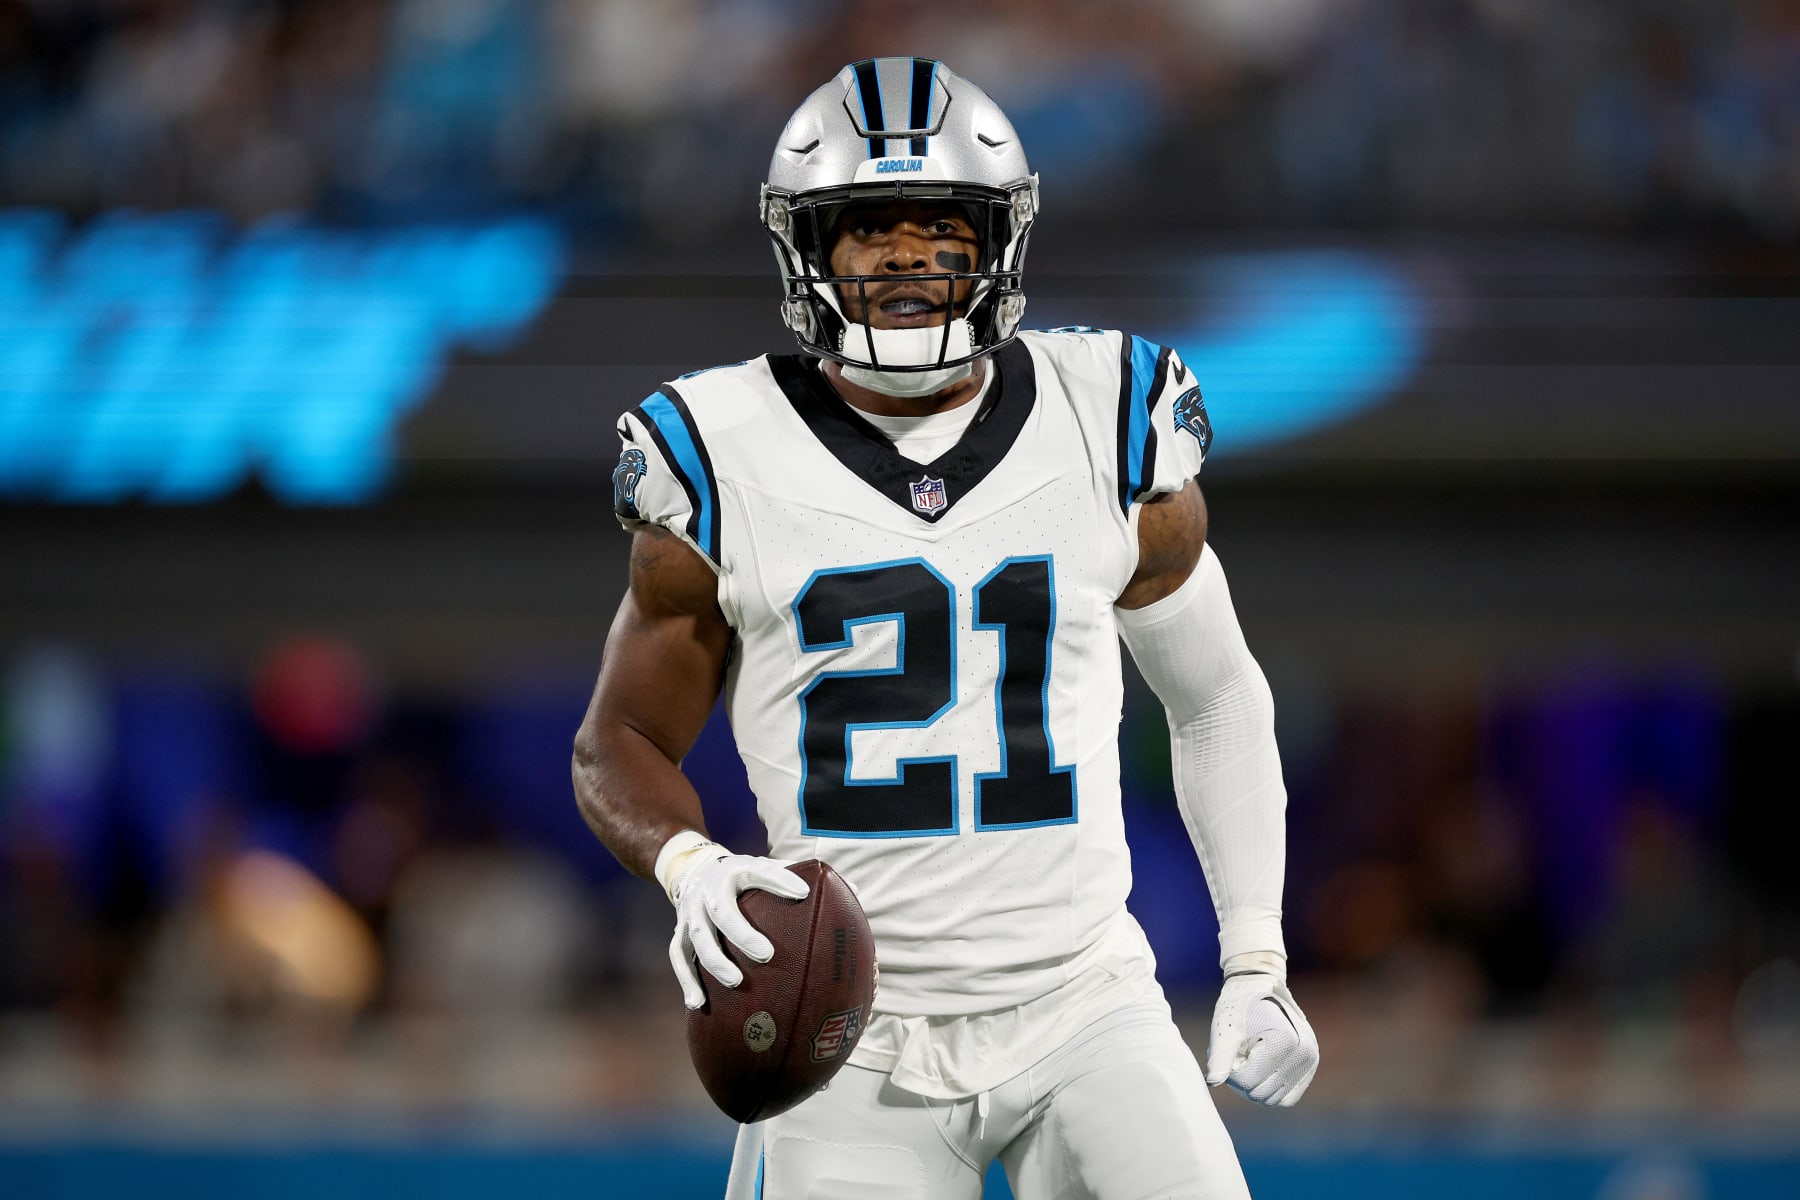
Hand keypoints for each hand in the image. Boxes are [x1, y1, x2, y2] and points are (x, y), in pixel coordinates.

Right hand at [669, 852, 810, 1008]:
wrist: (694, 870)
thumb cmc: (737, 875)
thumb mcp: (758, 866)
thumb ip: (786, 876)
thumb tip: (829, 892)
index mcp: (733, 871)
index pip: (758, 871)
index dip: (779, 880)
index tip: (803, 893)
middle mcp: (707, 890)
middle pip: (721, 911)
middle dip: (742, 934)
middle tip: (767, 954)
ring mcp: (690, 912)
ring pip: (696, 938)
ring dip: (715, 962)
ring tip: (735, 982)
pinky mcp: (679, 931)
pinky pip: (678, 956)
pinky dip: (687, 980)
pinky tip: (698, 1003)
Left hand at [1204, 972, 1318, 1105]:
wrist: (1260, 988)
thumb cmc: (1240, 1006)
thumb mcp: (1226, 1028)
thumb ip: (1220, 1056)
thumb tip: (1212, 1083)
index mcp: (1284, 1041)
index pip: (1247, 1082)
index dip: (1230, 1071)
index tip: (1230, 1051)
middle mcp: (1304, 1053)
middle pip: (1261, 1095)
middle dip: (1243, 1079)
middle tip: (1239, 1055)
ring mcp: (1310, 1061)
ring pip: (1274, 1100)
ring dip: (1256, 1084)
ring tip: (1250, 1059)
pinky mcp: (1310, 1067)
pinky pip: (1287, 1098)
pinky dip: (1271, 1088)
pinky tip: (1262, 1068)